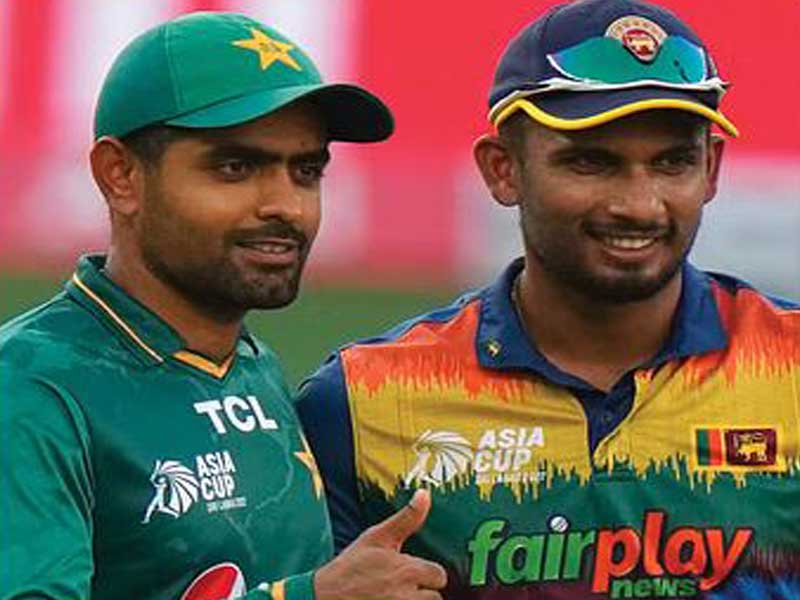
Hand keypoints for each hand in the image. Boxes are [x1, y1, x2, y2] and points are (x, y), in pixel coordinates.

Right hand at [314, 489, 447, 599]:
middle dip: (423, 592)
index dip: (428, 573)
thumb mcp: (377, 536)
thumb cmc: (351, 565)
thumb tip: (424, 494)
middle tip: (403, 587)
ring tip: (396, 596)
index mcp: (406, 570)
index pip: (439, 575)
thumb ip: (406, 518)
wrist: (324, 595)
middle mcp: (405, 595)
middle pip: (435, 597)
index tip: (413, 572)